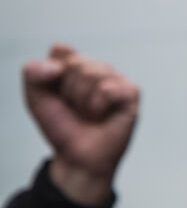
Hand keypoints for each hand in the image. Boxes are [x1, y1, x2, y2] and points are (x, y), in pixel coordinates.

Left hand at [22, 44, 140, 206]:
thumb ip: (33, 74)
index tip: (56, 93)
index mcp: (76, 65)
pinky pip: (109, 89)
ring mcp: (117, 79)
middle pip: (76, 62)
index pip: (61, 50)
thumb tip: (57, 67)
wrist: (78, 156)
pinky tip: (102, 115)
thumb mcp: (36, 99)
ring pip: (93, 73)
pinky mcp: (131, 93)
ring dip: (83, 100)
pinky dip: (98, 105)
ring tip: (89, 113)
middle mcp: (98, 68)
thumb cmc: (62, 127)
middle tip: (75, 108)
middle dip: (68, 90)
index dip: (52, 74)